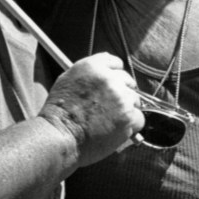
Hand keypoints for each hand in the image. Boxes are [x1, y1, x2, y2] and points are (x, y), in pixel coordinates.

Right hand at [38, 53, 144, 167]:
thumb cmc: (59, 113)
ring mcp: (120, 97)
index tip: (112, 84)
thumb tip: (104, 72)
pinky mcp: (128, 116)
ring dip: (126, 109)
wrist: (61, 136)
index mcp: (93, 66)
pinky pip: (139, 118)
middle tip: (110, 106)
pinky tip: (116, 129)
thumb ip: (88, 73)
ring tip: (110, 120)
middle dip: (121, 92)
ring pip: (135, 99)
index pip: (115, 62)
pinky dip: (131, 125)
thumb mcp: (67, 80)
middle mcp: (109, 78)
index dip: (114, 74)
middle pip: (127, 81)